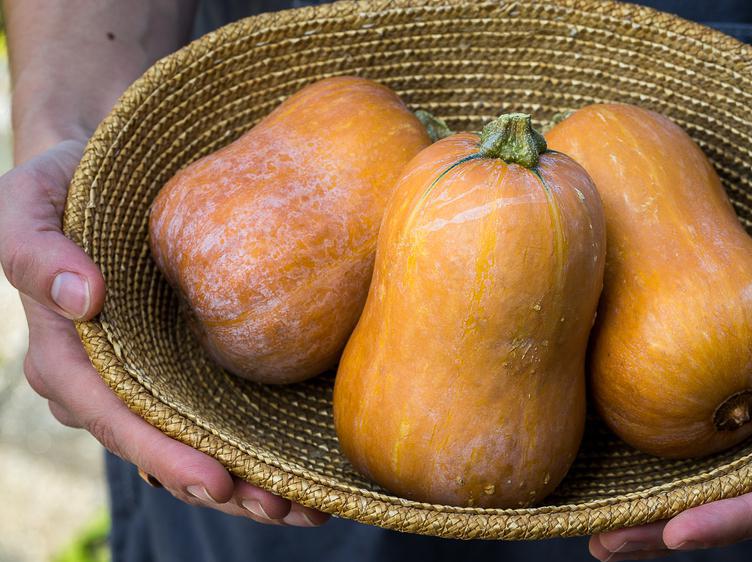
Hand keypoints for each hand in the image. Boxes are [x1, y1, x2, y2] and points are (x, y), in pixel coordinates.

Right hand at [0, 141, 329, 527]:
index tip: (214, 478)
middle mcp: (113, 382)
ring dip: (250, 483)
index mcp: (69, 359)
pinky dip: (261, 444)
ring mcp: (155, 378)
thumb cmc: (62, 186)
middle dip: (221, 486)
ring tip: (306, 507)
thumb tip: (82, 298)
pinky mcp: (192, 364)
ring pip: (198, 443)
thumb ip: (36, 251)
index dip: (160, 453)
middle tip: (281, 507)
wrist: (108, 171)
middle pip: (164, 448)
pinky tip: (303, 471)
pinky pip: (223, 412)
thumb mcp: (27, 204)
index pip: (112, 418)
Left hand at [589, 233, 751, 560]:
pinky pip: (719, 449)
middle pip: (747, 508)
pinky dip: (668, 467)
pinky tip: (613, 471)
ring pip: (725, 489)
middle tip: (606, 542)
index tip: (677, 528)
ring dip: (660, 514)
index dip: (739, 516)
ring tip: (595, 531)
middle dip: (676, 529)